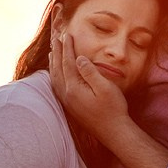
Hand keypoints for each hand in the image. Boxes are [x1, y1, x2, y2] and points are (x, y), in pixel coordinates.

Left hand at [49, 18, 128, 142]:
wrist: (114, 132)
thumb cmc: (113, 109)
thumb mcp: (105, 88)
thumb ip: (90, 72)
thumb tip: (79, 58)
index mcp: (74, 88)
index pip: (68, 63)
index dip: (67, 48)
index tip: (67, 35)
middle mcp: (67, 95)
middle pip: (58, 69)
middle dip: (58, 52)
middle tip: (56, 38)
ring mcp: (68, 102)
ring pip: (55, 79)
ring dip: (54, 64)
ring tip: (53, 52)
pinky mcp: (71, 107)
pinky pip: (58, 87)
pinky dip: (55, 76)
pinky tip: (57, 74)